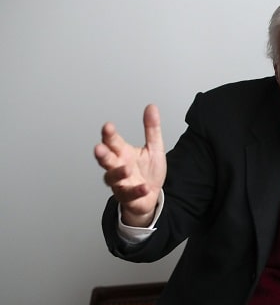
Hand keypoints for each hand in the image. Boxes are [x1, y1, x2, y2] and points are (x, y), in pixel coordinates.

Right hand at [94, 104, 165, 226]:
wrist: (151, 196)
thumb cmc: (148, 172)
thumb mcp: (154, 148)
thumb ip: (152, 129)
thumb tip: (151, 107)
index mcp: (123, 152)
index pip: (113, 141)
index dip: (109, 134)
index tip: (108, 127)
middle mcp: (118, 166)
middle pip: (106, 159)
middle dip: (102, 154)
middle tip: (100, 148)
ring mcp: (120, 182)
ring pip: (112, 178)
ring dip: (117, 173)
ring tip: (126, 168)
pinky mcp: (127, 196)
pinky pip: (129, 194)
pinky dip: (136, 190)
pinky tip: (144, 187)